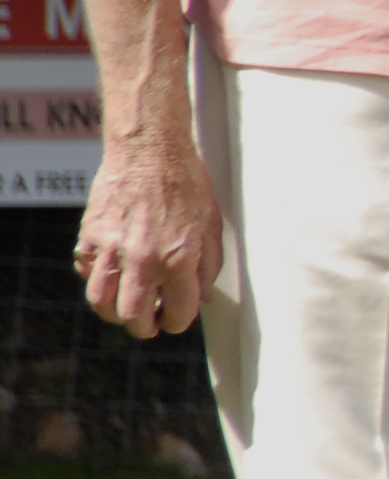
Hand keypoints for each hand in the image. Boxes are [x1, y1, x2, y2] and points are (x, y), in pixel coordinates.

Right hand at [76, 133, 224, 339]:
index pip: (177, 313)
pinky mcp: (90, 235)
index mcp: (178, 259)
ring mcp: (111, 248)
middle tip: (149, 323)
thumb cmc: (187, 185)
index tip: (176, 319)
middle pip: (133, 317)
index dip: (178, 322)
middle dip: (144, 327)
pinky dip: (97, 279)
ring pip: (101, 301)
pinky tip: (112, 273)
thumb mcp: (212, 226)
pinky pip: (86, 271)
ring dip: (114, 312)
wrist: (150, 151)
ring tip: (127, 307)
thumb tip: (203, 297)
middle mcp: (142, 259)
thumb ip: (208, 266)